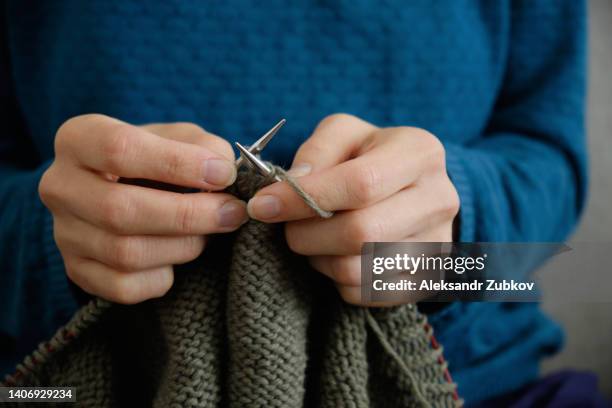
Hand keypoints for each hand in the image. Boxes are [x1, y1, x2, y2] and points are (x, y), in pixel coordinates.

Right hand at [39, 114, 247, 303]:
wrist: (125, 191)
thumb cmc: (156, 159)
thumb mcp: (178, 138)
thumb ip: (203, 147)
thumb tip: (222, 174)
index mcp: (79, 139)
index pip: (120, 150)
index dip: (178, 164)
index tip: (223, 175)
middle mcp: (60, 186)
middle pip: (121, 210)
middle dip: (189, 214)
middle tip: (232, 212)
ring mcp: (64, 234)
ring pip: (126, 253)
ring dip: (184, 246)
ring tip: (211, 232)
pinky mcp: (78, 271)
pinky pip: (125, 287)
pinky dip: (164, 276)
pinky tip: (179, 255)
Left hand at [247, 114, 458, 304]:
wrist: (413, 191)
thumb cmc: (370, 157)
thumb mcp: (344, 134)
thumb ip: (316, 151)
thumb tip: (292, 185)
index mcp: (419, 154)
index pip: (361, 184)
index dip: (304, 199)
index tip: (264, 205)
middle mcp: (439, 200)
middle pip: (361, 233)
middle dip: (307, 234)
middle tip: (288, 226)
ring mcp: (438, 245)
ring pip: (359, 270)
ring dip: (319, 259)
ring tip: (314, 239)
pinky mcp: (426, 280)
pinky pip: (366, 293)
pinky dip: (337, 279)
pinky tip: (336, 255)